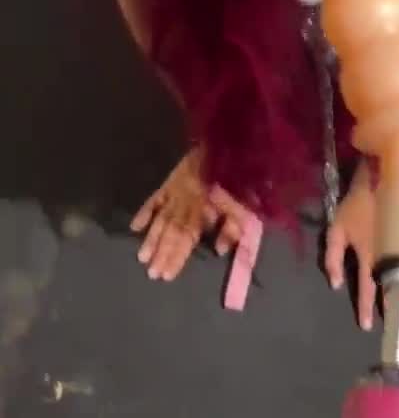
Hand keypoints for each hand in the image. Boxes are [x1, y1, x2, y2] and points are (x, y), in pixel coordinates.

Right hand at [131, 150, 252, 281]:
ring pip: (160, 218)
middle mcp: (184, 202)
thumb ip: (232, 228)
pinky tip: (134, 227)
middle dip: (161, 253)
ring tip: (141, 257)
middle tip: (151, 273)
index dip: (176, 257)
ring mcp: (174, 191)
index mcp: (202, 208)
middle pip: (171, 232)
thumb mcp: (245, 205)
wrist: (226, 142)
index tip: (167, 275)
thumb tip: (220, 251)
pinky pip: (154, 198)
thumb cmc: (239, 177)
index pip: (186, 238)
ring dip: (151, 239)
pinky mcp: (169, 181)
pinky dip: (144, 212)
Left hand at [325, 162, 376, 330]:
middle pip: (390, 287)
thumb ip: (334, 257)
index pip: (368, 289)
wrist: (392, 173)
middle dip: (389, 303)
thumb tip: (335, 284)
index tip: (367, 326)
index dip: (366, 308)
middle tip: (390, 318)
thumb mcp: (337, 226)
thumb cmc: (359, 200)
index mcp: (371, 257)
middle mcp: (391, 257)